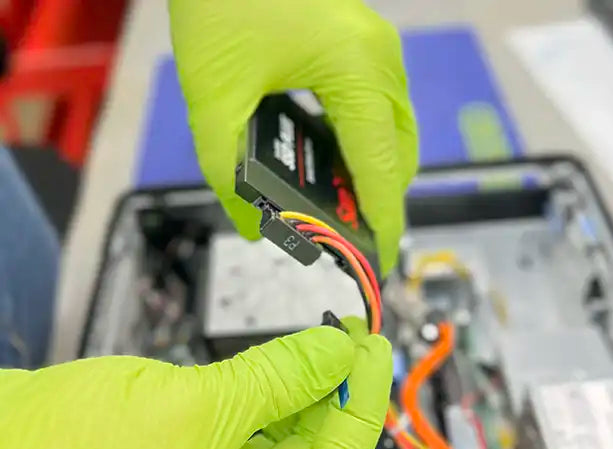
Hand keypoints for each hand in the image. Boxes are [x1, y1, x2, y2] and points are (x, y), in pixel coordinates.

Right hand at [0, 320, 391, 448]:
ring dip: (309, 382)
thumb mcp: (195, 412)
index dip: (364, 402)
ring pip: (285, 429)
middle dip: (339, 387)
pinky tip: (287, 356)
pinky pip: (251, 417)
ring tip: (327, 338)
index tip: (374, 351)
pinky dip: (272, 384)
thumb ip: (277, 379)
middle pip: (315, 446)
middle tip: (354, 335)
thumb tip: (336, 350)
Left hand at [169, 0, 417, 273]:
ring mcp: (379, 47)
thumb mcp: (213, 97)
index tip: (379, 259)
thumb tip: (250, 225)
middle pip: (399, 151)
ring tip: (334, 201)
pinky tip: (328, 155)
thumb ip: (227, 171)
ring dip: (370, 169)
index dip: (381, 219)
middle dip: (376, 198)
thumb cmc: (216, 5)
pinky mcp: (364, 42)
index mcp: (357, 72)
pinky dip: (362, 140)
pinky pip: (378, 107)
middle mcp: (382, 61)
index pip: (380, 166)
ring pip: (394, 130)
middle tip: (341, 231)